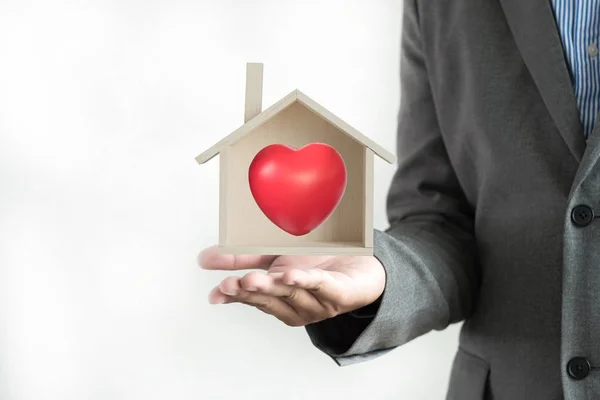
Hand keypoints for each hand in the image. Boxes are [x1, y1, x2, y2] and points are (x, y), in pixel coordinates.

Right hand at [198, 246, 385, 326]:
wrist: (361, 264)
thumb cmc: (317, 263)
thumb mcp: (274, 257)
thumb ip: (242, 258)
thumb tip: (204, 260)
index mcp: (279, 299)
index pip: (254, 297)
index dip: (237, 295)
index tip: (219, 290)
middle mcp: (297, 305)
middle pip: (272, 298)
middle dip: (252, 291)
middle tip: (234, 284)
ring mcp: (319, 302)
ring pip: (293, 294)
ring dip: (273, 287)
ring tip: (255, 279)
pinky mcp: (341, 292)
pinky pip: (321, 286)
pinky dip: (306, 282)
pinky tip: (291, 276)